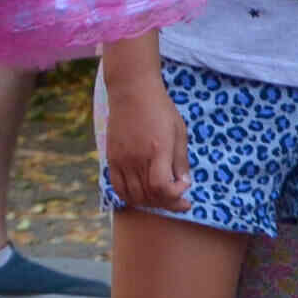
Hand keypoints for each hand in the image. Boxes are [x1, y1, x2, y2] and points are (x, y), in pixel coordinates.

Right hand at [105, 77, 191, 212]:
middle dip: (167, 203)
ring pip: (132, 195)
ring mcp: (121, 160)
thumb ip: (181, 160)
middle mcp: (136, 158)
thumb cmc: (161, 110)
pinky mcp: (111, 159)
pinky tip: (143, 196)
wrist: (132, 93)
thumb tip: (184, 184)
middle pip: (148, 195)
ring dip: (150, 203)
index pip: (161, 186)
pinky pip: (117, 187)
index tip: (185, 188)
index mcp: (157, 150)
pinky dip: (130, 197)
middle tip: (180, 202)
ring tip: (164, 199)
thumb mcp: (179, 132)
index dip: (174, 195)